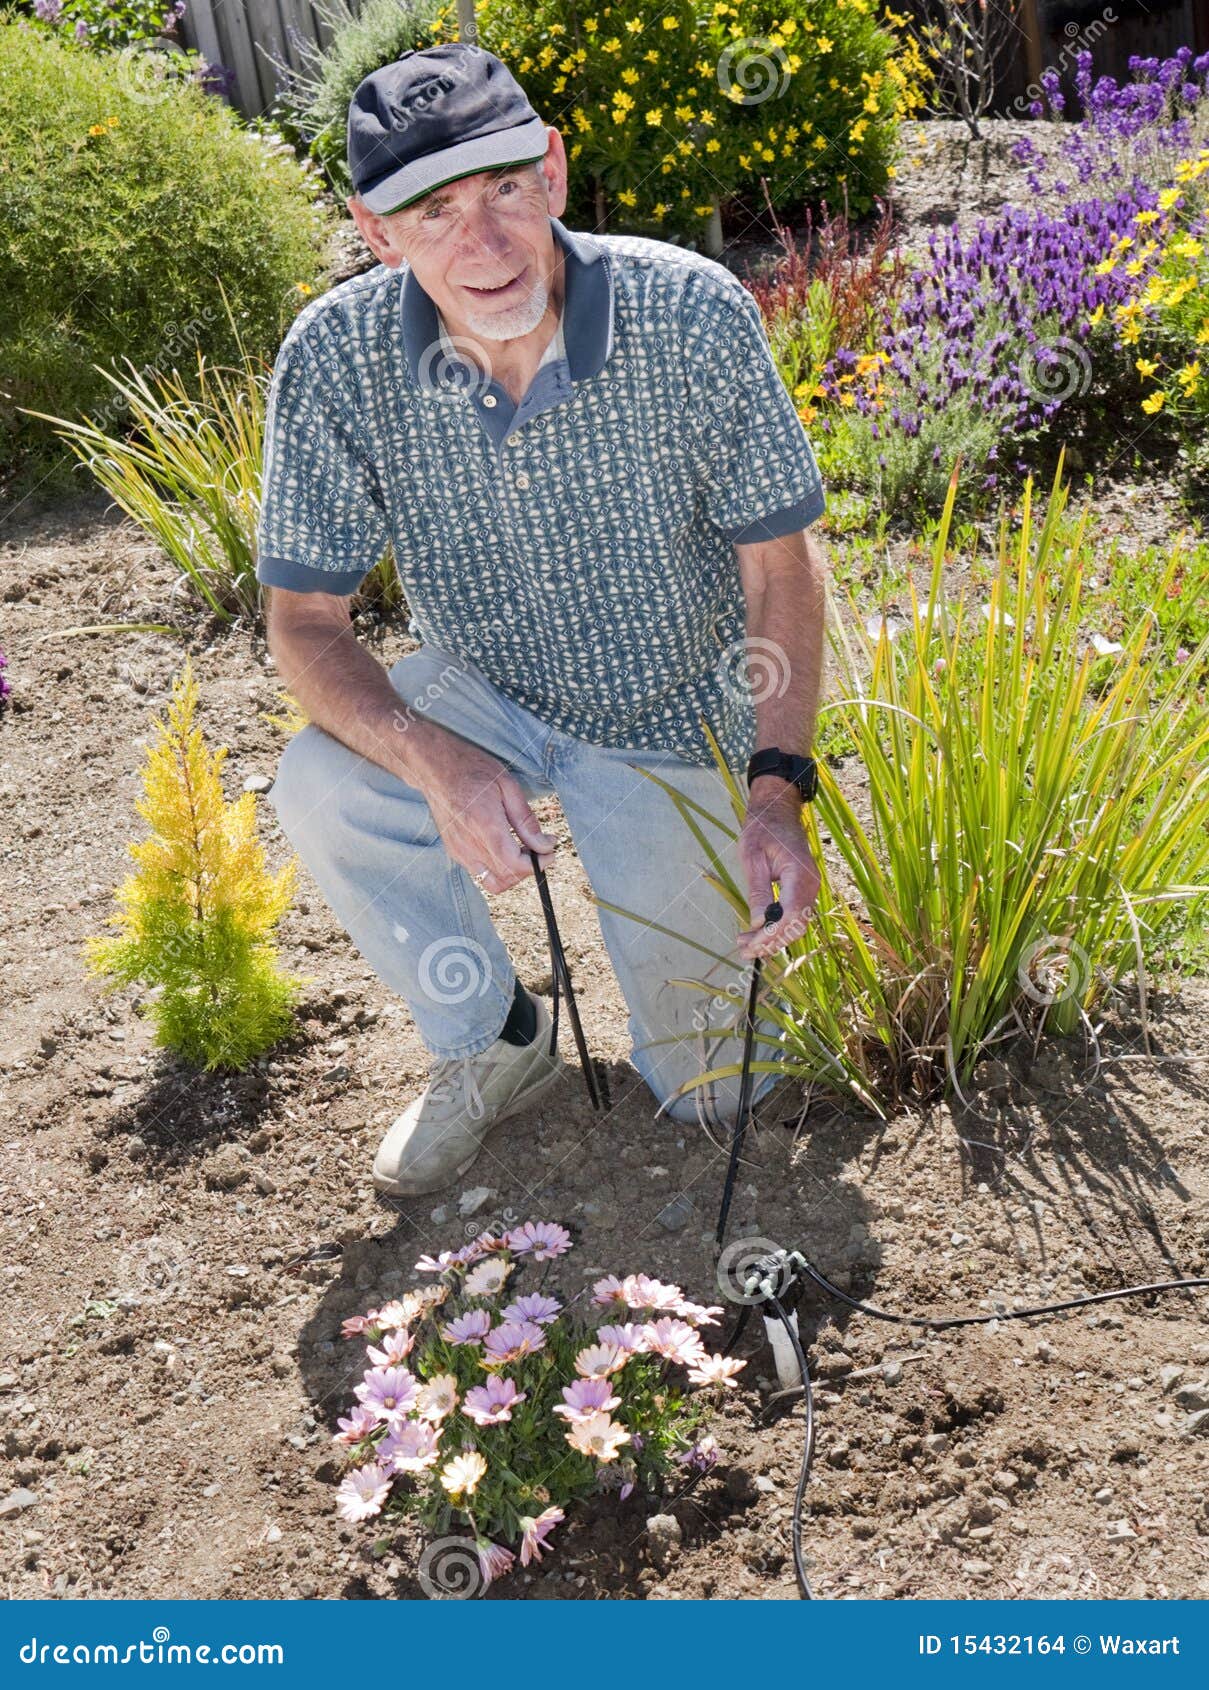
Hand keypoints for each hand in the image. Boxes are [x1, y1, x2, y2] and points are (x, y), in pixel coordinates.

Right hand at [417, 732, 556, 893]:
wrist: (436, 769)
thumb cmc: (472, 770)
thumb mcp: (507, 786)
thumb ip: (526, 820)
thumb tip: (544, 844)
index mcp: (485, 825)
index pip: (514, 864)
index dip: (537, 864)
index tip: (550, 853)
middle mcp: (469, 844)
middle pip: (506, 878)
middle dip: (529, 869)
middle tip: (540, 850)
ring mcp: (459, 850)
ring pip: (492, 883)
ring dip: (513, 874)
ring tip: (523, 853)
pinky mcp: (455, 852)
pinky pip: (480, 873)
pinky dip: (498, 869)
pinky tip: (506, 848)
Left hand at [733, 777, 820, 960]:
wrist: (777, 811)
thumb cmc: (762, 829)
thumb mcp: (752, 858)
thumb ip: (758, 891)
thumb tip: (757, 923)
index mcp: (800, 874)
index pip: (791, 914)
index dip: (772, 934)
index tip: (751, 944)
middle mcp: (810, 884)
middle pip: (796, 925)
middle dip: (771, 942)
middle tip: (744, 950)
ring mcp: (810, 887)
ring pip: (797, 924)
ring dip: (774, 938)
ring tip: (747, 946)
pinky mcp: (803, 889)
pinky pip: (795, 916)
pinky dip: (778, 928)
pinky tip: (759, 934)